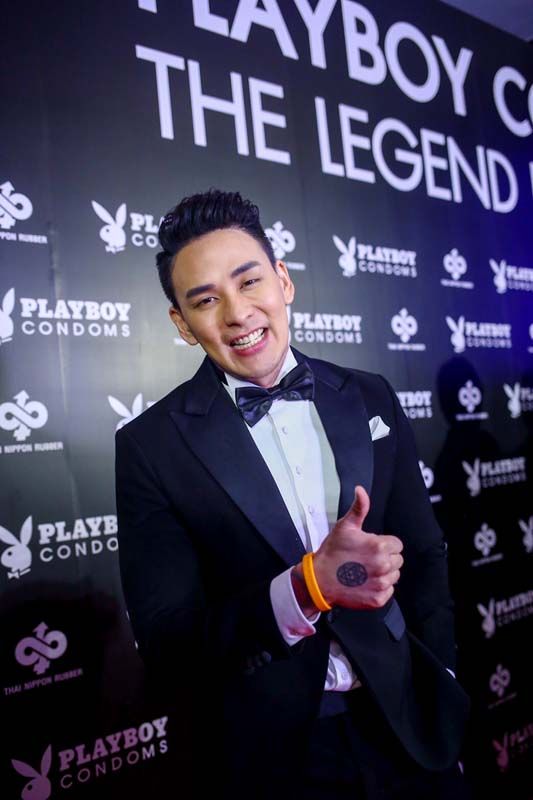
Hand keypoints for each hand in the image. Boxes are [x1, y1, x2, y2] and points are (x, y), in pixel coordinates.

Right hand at [312, 486, 402, 609]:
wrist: (319, 580)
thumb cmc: (332, 552)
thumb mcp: (345, 526)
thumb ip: (359, 508)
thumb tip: (361, 490)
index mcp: (379, 547)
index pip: (397, 545)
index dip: (384, 544)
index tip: (370, 547)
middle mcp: (384, 566)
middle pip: (397, 560)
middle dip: (385, 558)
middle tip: (366, 559)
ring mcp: (381, 584)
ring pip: (394, 575)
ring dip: (383, 573)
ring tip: (365, 571)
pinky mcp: (378, 599)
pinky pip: (388, 591)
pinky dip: (379, 588)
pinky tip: (365, 583)